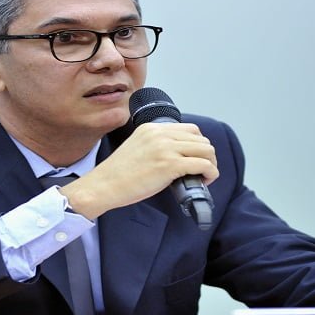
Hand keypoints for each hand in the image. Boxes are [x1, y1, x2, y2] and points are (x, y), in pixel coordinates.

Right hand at [59, 122, 217, 219]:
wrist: (103, 185)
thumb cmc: (118, 174)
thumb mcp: (137, 148)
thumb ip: (155, 146)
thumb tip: (177, 157)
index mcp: (152, 128)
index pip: (190, 129)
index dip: (198, 145)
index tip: (195, 158)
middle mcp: (160, 134)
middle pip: (201, 139)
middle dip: (207, 155)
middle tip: (202, 171)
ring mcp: (166, 148)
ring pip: (206, 150)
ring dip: (210, 164)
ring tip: (204, 176)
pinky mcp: (170, 165)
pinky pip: (203, 165)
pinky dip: (210, 173)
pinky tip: (205, 181)